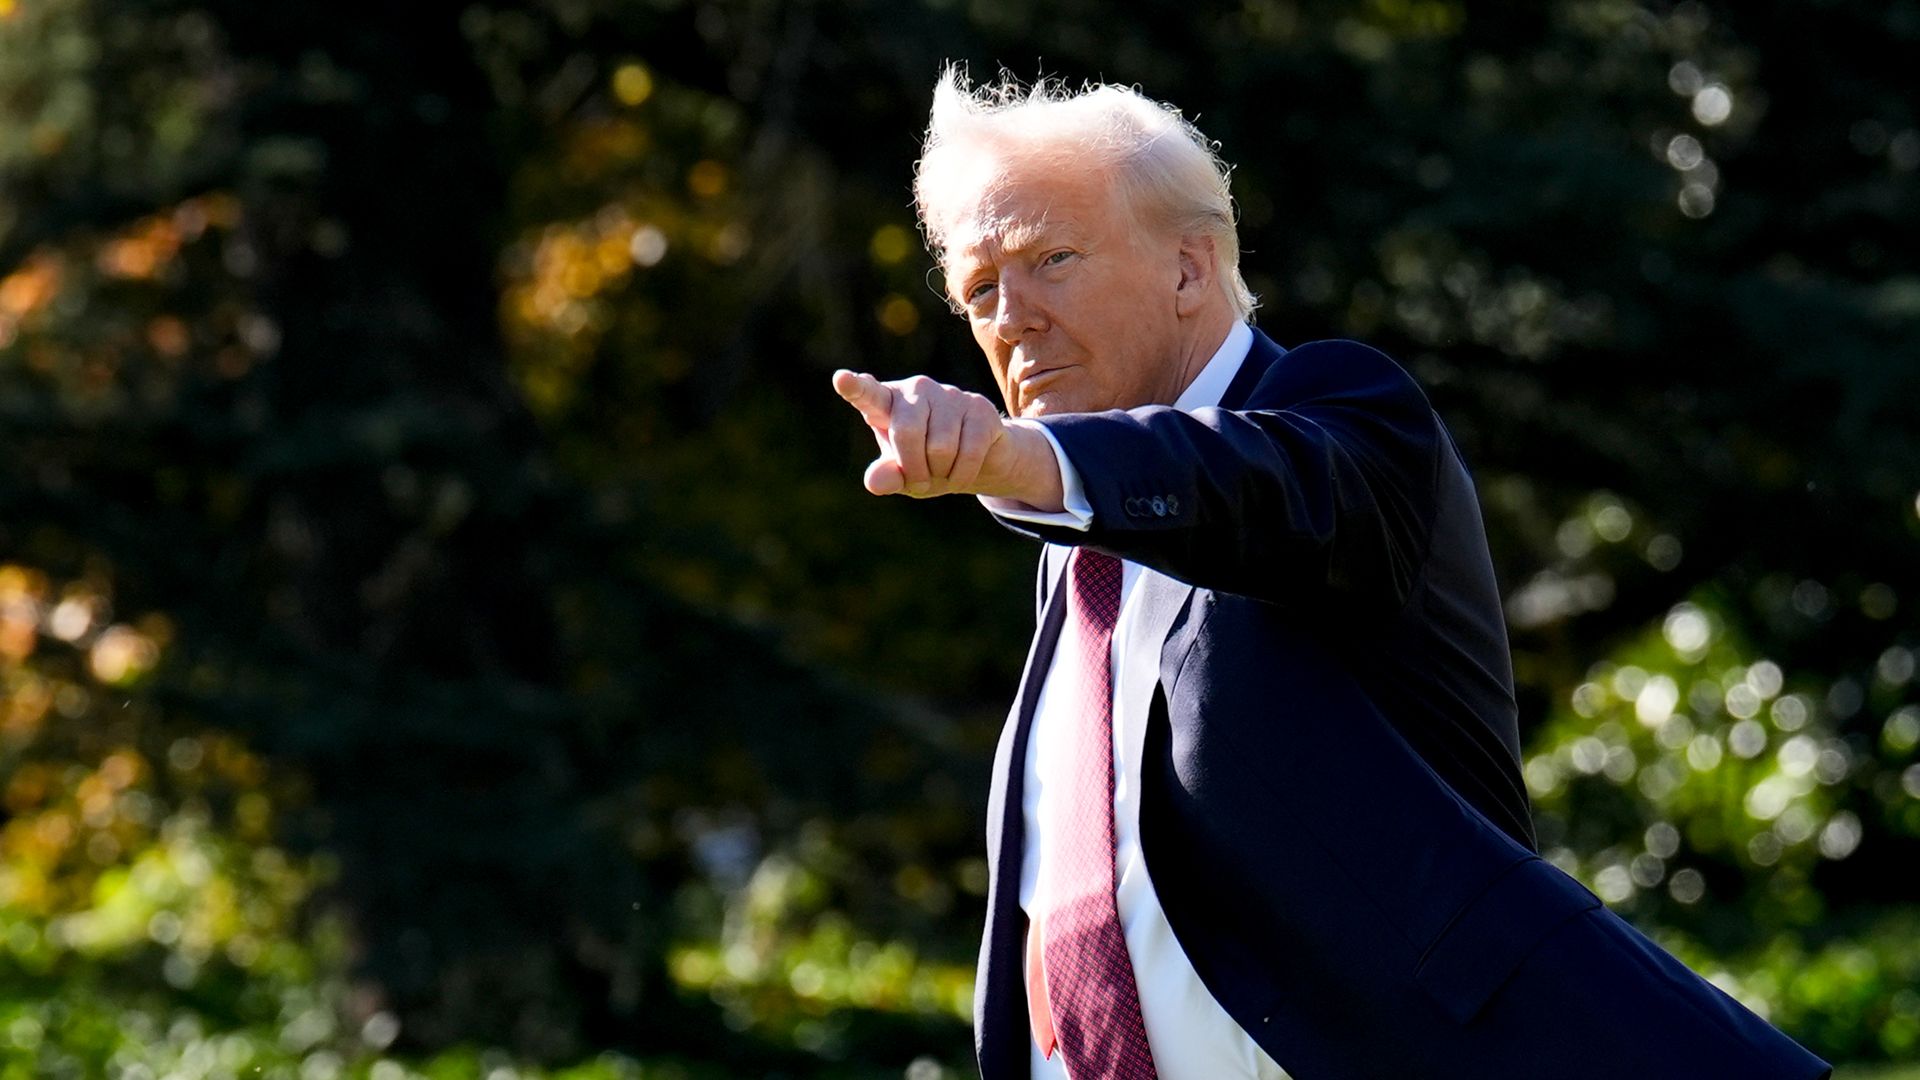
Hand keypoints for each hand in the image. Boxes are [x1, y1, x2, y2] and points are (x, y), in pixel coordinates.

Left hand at [831, 370, 1062, 507]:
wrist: (980, 461)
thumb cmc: (929, 464)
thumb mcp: (903, 476)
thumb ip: (887, 476)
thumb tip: (874, 482)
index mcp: (888, 403)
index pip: (869, 395)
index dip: (855, 388)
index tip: (841, 379)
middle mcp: (917, 390)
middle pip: (907, 433)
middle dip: (914, 470)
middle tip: (919, 483)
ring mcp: (949, 394)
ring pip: (940, 447)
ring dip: (941, 474)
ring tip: (943, 472)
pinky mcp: (979, 407)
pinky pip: (968, 452)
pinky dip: (961, 475)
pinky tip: (960, 475)